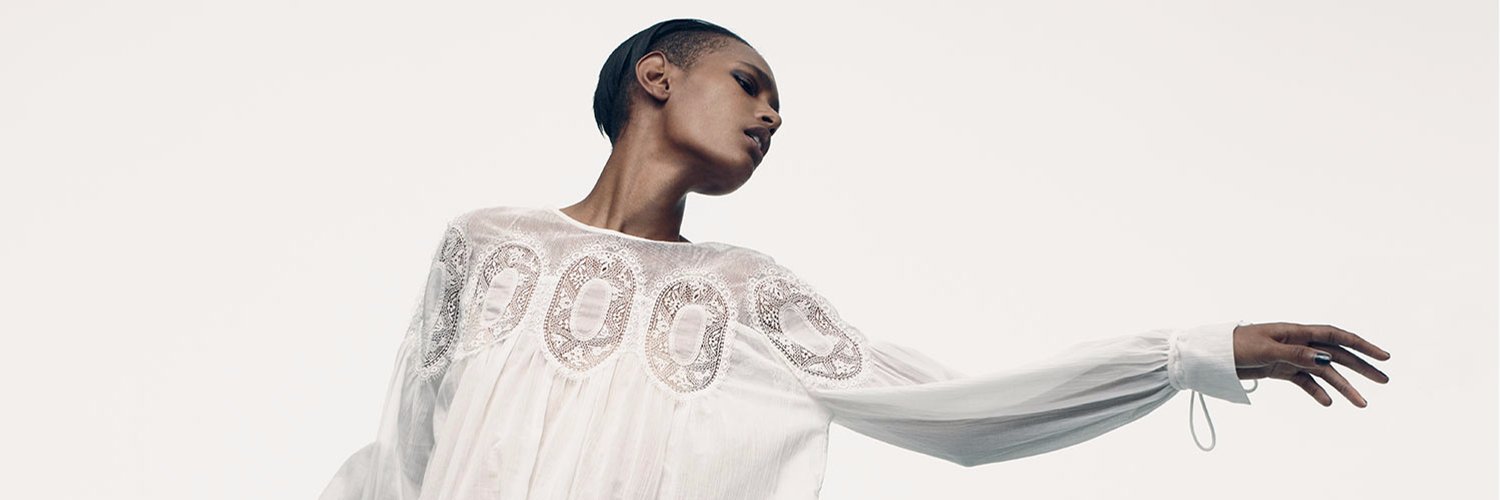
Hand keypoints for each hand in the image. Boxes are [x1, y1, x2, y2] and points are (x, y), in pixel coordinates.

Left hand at [1232, 322, 1390, 406]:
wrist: (1213, 355)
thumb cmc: (1236, 345)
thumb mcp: (1266, 349)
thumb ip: (1296, 354)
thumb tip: (1326, 357)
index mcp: (1298, 332)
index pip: (1337, 336)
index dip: (1361, 345)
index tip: (1383, 356)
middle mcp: (1299, 343)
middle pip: (1337, 355)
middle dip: (1362, 367)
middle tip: (1384, 381)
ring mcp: (1292, 357)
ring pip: (1324, 373)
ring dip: (1343, 387)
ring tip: (1361, 404)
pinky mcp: (1282, 370)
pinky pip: (1305, 382)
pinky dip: (1317, 392)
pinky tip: (1328, 403)